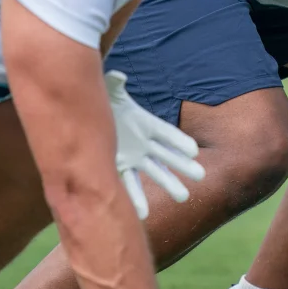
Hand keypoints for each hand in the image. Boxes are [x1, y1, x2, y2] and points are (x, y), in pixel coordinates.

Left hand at [106, 71, 204, 218]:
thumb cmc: (103, 101)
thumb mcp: (108, 91)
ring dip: (169, 184)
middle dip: (183, 166)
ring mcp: (134, 157)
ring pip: (155, 173)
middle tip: (201, 176)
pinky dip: (136, 198)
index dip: (179, 142)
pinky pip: (129, 184)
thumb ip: (114, 84)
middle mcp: (144, 143)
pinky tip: (143, 212)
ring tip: (184, 197)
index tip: (193, 151)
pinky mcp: (119, 167)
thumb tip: (117, 76)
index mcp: (146, 123)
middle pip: (167, 156)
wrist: (86, 117)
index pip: (167, 134)